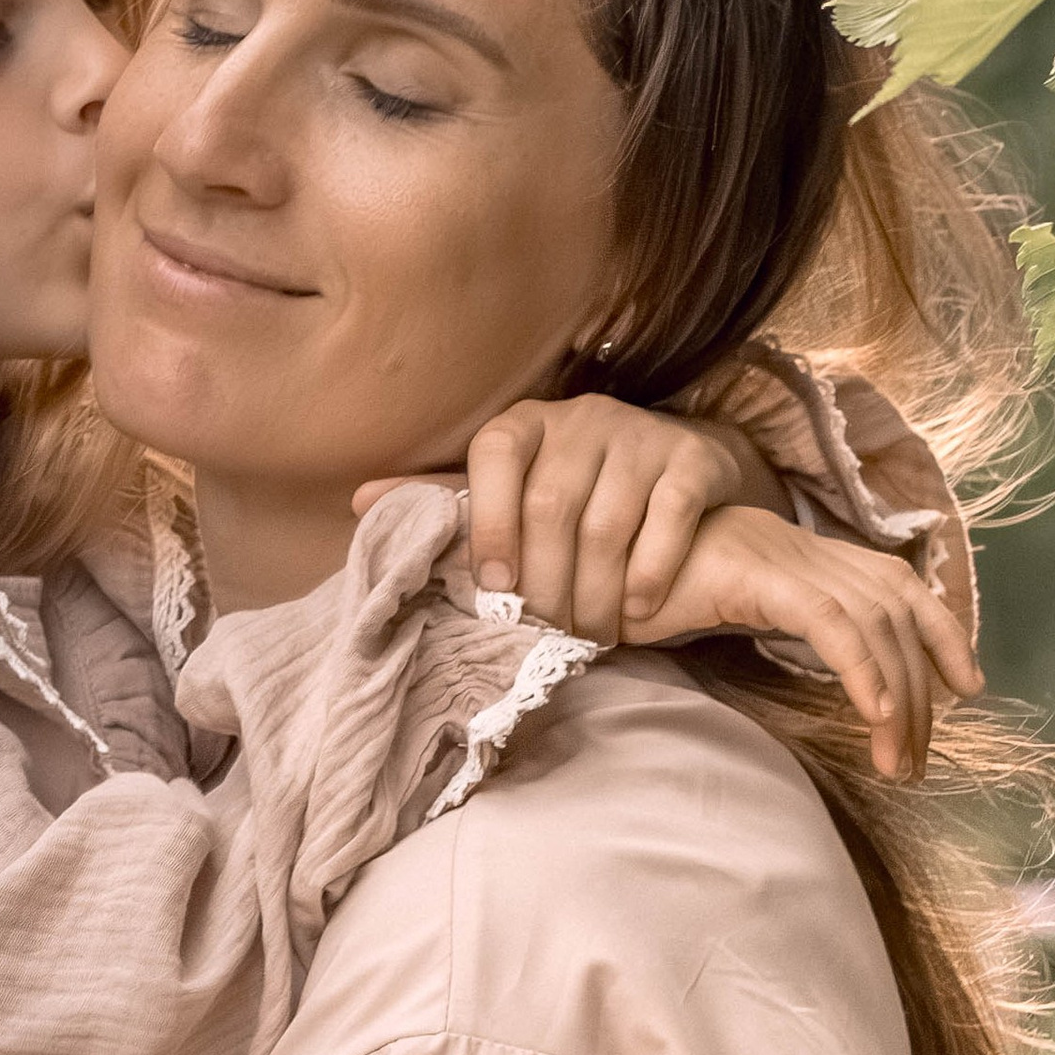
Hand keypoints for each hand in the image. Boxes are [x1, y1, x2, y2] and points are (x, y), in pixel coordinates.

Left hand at [357, 395, 778, 646]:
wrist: (680, 465)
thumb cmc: (578, 488)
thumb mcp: (513, 487)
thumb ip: (449, 499)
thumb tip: (362, 503)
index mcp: (527, 422)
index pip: (494, 453)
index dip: (488, 522)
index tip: (494, 585)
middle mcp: (584, 417)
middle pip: (551, 505)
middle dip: (544, 582)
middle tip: (545, 633)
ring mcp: (642, 435)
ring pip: (608, 523)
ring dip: (595, 593)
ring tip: (591, 636)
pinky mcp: (692, 460)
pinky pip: (668, 519)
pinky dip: (650, 574)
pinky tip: (638, 610)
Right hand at [627, 502, 981, 779]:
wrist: (576, 571)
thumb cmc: (631, 597)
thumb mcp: (715, 612)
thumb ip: (764, 626)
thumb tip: (813, 674)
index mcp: (795, 554)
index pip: (893, 583)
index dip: (940, 629)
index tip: (965, 684)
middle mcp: (798, 547)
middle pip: (895, 608)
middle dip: (924, 687)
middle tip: (919, 760)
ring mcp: (780, 555)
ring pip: (874, 622)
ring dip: (898, 699)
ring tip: (898, 764)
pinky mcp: (758, 574)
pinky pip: (831, 623)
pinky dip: (864, 671)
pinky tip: (877, 719)